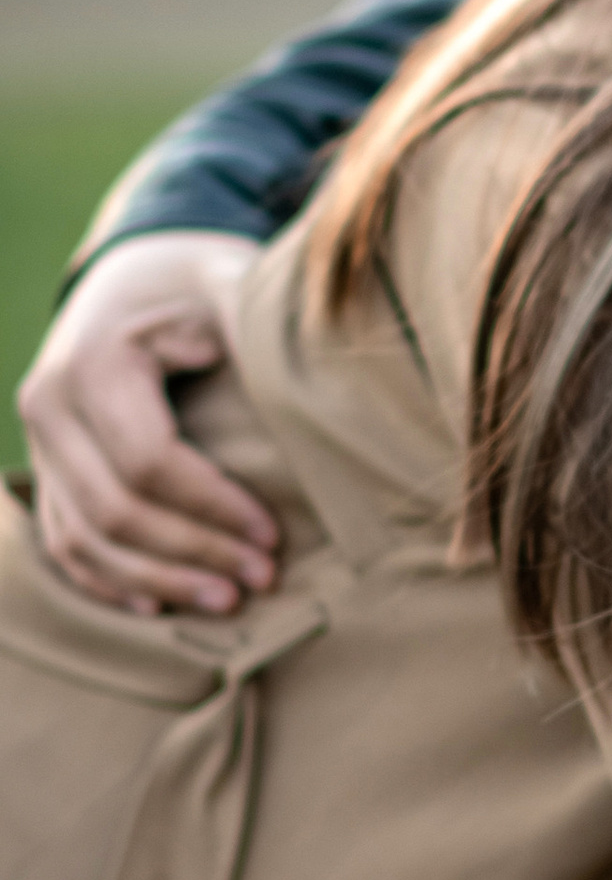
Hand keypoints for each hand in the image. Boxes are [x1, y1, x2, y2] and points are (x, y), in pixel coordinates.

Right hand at [17, 234, 278, 614]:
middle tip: (261, 580)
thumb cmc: (196, 282)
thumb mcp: (230, 283)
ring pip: (82, 537)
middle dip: (190, 555)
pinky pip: (63, 539)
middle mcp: (49, 404)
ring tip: (225, 603)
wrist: (134, 272)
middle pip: (112, 510)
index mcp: (93, 362)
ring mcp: (38, 440)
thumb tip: (305, 390)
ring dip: (153, 582)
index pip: (149, 461)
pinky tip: (157, 606)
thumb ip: (256, 325)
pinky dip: (106, 579)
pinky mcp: (46, 465)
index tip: (272, 534)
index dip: (212, 507)